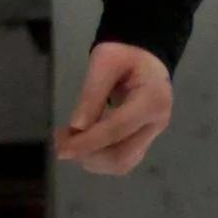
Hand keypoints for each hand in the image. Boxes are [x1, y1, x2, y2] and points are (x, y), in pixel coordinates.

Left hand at [54, 40, 172, 176]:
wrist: (144, 57)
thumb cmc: (123, 54)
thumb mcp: (104, 61)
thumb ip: (91, 93)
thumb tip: (77, 127)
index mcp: (152, 100)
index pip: (117, 129)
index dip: (88, 142)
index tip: (61, 149)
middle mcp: (157, 123)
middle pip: (121, 155)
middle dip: (88, 154)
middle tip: (60, 142)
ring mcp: (152, 134)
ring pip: (121, 163)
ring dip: (91, 158)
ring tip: (68, 140)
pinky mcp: (143, 140)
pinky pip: (121, 159)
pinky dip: (98, 157)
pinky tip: (82, 143)